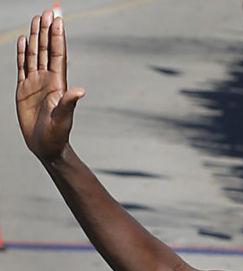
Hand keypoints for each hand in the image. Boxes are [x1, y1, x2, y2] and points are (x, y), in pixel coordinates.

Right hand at [16, 11, 84, 163]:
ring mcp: (35, 82)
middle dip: (47, 30)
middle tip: (49, 10)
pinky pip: (22, 66)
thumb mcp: (64, 118)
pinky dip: (22, 52)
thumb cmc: (57, 134)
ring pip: (35, 54)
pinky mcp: (23, 89)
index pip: (58, 54)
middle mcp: (47, 79)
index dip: (58, 37)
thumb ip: (69, 103)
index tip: (59, 20)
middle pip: (47, 49)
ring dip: (35, 37)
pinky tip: (22, 40)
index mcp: (58, 83)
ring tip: (36, 19)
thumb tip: (80, 91)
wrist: (45, 146)